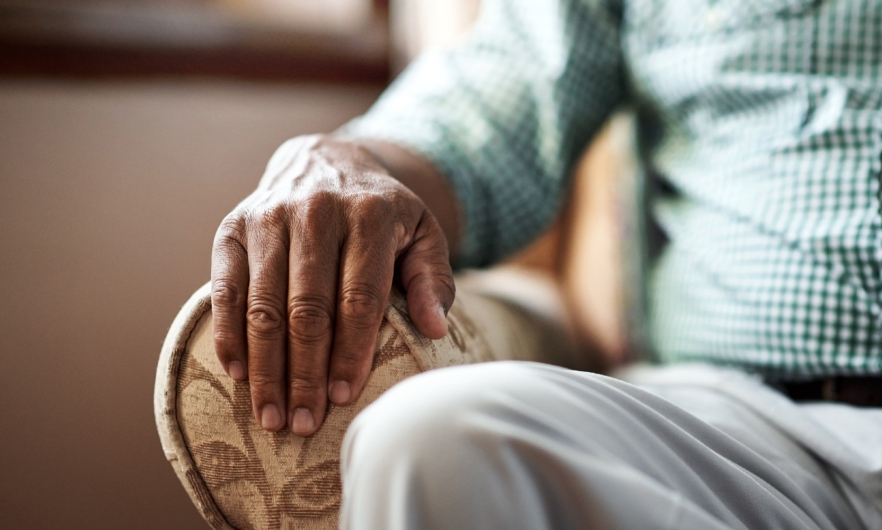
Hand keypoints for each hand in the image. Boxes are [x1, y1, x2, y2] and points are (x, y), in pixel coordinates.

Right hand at [210, 134, 454, 435]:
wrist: (326, 160)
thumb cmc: (381, 212)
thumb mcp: (422, 233)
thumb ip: (432, 279)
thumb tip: (435, 329)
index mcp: (370, 214)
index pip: (359, 297)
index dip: (352, 352)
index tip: (345, 396)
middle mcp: (316, 210)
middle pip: (307, 308)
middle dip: (305, 373)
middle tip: (304, 423)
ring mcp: (269, 217)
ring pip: (264, 305)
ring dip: (266, 367)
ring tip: (272, 415)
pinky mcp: (233, 227)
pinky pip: (225, 288)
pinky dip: (229, 333)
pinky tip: (239, 373)